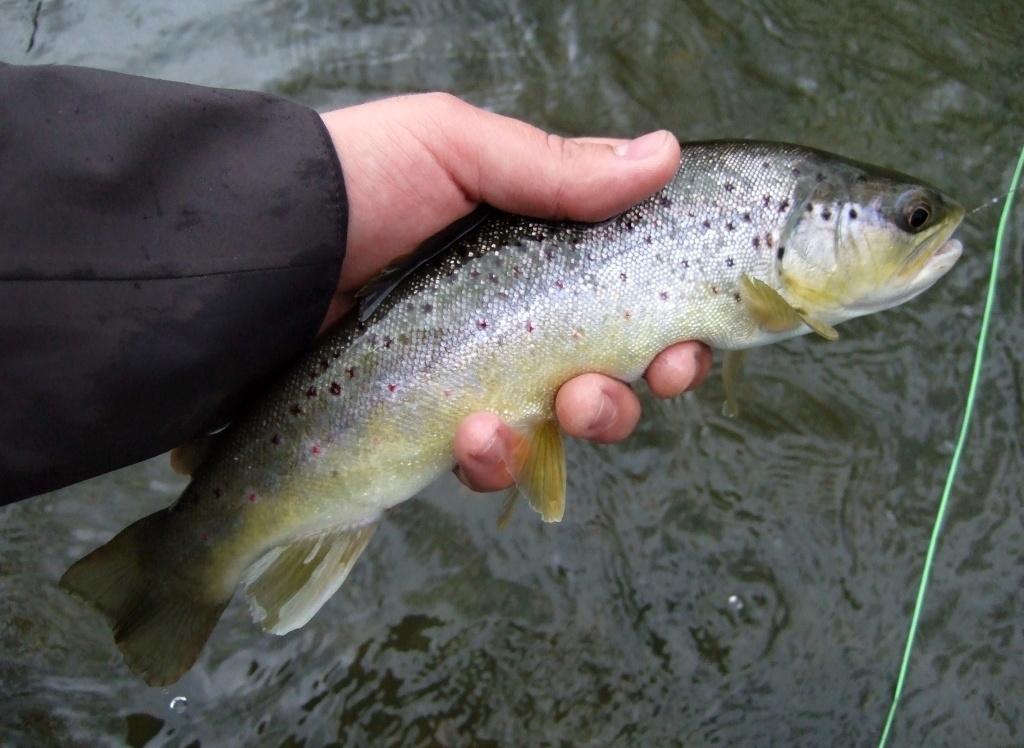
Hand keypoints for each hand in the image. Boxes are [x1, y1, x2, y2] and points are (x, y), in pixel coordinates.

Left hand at [319, 94, 711, 492]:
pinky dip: (495, 458)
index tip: (688, 341)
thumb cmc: (352, 183)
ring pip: (559, 429)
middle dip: (638, 388)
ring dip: (586, 422)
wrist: (253, 257)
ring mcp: (473, 381)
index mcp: (531, 255)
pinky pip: (487, 464)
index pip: (624, 298)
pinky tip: (472, 434)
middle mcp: (512, 321)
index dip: (669, 327)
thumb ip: (555, 166)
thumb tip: (664, 153)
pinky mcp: (429, 429)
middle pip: (608, 375)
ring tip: (564, 406)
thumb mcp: (452, 148)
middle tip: (647, 377)